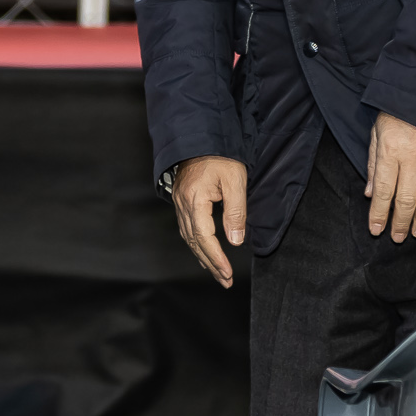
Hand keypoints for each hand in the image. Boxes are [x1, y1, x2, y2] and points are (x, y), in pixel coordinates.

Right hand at [172, 156, 247, 287]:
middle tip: (224, 281)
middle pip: (194, 242)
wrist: (200, 134)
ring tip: (216, 272)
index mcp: (194, 200)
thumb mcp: (234, 181)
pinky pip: (186, 228)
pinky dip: (195, 244)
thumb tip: (235, 241)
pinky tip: (202, 251)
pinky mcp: (181, 199)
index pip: (205, 238)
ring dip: (202, 257)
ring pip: (188, 237)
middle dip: (210, 263)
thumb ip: (235, 212)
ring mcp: (179, 202)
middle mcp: (182, 204)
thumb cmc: (220, 155)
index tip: (227, 274)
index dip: (216, 258)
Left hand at [367, 113, 415, 240]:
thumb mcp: (377, 133)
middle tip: (397, 237)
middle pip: (406, 199)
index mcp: (390, 150)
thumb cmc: (397, 113)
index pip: (383, 190)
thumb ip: (373, 164)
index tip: (376, 229)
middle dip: (400, 222)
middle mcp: (412, 158)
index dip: (379, 213)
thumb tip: (369, 194)